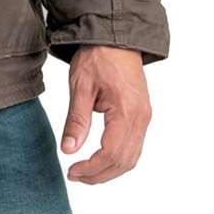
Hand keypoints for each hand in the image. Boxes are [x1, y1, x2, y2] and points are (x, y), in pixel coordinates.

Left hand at [60, 45, 152, 183]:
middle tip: (75, 175)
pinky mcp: (142, 116)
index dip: (91, 169)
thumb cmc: (97, 57)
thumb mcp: (80, 85)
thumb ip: (76, 119)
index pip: (111, 154)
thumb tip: (68, 150)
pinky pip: (133, 147)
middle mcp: (141, 119)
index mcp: (127, 111)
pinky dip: (117, 159)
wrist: (115, 37)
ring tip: (84, 171)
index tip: (71, 171)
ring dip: (109, 170)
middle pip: (124, 162)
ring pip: (131, 158)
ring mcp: (144, 118)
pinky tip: (99, 159)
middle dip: (99, 174)